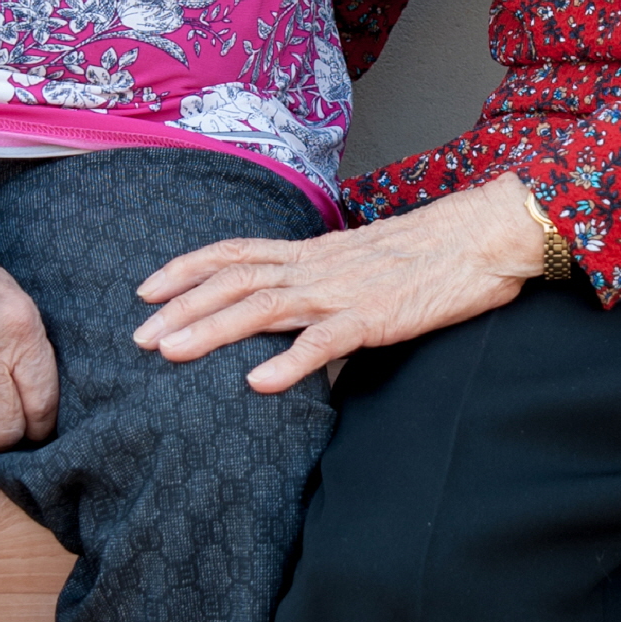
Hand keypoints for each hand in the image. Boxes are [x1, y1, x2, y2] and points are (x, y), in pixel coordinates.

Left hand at [135, 172, 549, 392]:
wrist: (482, 236)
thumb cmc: (430, 253)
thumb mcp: (363, 263)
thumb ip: (326, 283)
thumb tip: (297, 315)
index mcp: (313, 252)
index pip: (236, 252)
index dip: (187, 267)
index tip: (146, 287)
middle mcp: (316, 267)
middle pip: (233, 281)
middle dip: (180, 307)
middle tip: (138, 337)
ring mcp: (342, 291)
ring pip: (263, 306)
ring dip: (212, 329)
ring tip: (171, 352)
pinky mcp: (374, 318)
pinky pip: (325, 341)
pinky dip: (289, 362)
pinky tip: (257, 385)